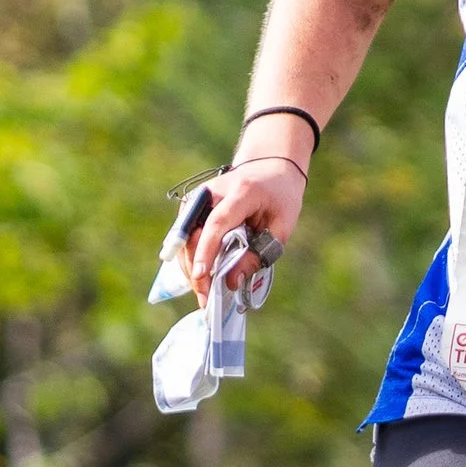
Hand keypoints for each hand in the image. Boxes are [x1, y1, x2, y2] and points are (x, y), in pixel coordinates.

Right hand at [181, 154, 307, 301]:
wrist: (269, 167)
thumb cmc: (279, 197)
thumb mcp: (281, 226)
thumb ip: (257, 254)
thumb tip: (230, 283)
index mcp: (241, 192)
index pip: (218, 223)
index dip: (207, 251)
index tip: (202, 276)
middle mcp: (212, 192)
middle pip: (193, 233)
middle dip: (196, 268)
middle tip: (205, 299)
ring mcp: (198, 198)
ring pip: (184, 237)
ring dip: (191, 267)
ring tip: (204, 294)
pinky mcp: (191, 207)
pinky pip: (185, 236)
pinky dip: (192, 257)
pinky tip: (201, 277)